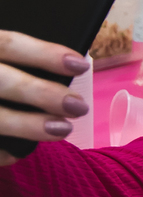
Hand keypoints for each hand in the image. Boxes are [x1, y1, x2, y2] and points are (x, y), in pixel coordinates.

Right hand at [0, 29, 90, 165]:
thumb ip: (8, 63)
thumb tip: (62, 69)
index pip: (7, 44)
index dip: (44, 53)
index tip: (80, 64)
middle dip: (42, 93)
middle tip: (78, 106)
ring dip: (27, 125)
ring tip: (61, 130)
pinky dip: (0, 151)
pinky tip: (17, 152)